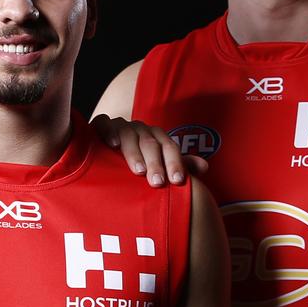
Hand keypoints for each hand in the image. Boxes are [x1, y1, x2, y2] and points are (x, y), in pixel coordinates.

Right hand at [89, 114, 207, 186]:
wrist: (107, 151)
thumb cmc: (138, 161)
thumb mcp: (159, 164)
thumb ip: (179, 165)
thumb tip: (205, 167)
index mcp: (158, 138)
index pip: (170, 148)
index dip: (175, 163)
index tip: (176, 182)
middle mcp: (141, 130)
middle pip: (151, 144)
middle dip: (156, 163)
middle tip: (157, 183)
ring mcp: (122, 126)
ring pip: (130, 135)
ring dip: (135, 152)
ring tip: (138, 170)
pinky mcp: (102, 125)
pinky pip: (105, 123)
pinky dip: (109, 131)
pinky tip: (112, 145)